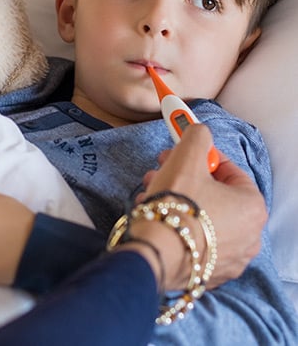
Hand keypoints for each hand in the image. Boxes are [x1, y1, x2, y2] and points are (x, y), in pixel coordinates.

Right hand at [138, 124, 266, 288]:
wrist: (155, 253)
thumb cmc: (176, 205)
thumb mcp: (186, 157)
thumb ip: (197, 136)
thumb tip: (199, 131)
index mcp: (252, 207)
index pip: (229, 170)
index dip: (201, 157)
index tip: (181, 152)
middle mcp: (249, 236)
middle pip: (214, 194)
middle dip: (183, 177)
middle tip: (161, 169)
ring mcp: (230, 258)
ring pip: (202, 216)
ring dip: (176, 199)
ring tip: (151, 192)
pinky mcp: (208, 272)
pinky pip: (194, 239)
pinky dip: (177, 225)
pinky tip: (155, 215)